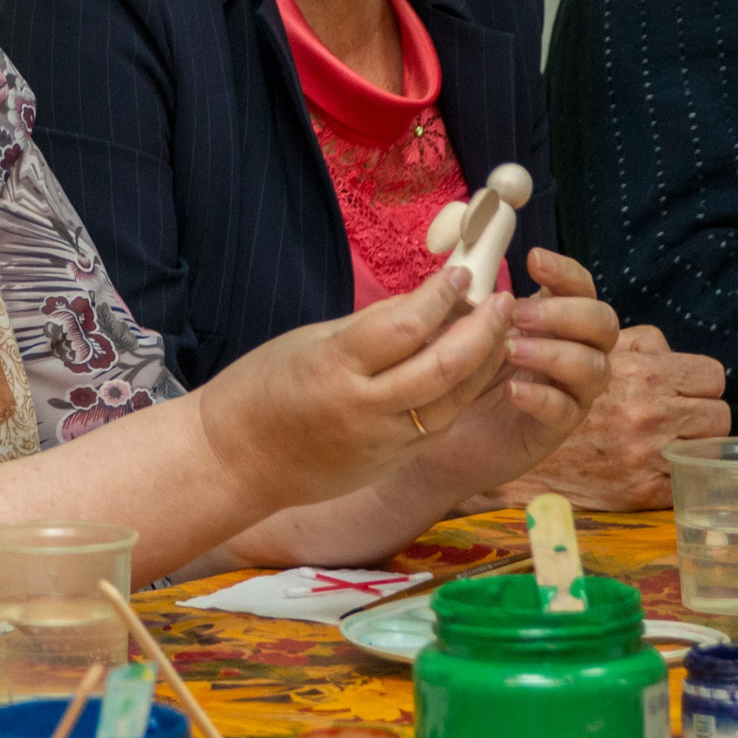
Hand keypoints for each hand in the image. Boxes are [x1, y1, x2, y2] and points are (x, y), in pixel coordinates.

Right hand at [200, 266, 509, 508]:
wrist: (236, 461)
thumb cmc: (260, 391)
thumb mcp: (307, 342)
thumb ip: (368, 327)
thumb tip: (423, 303)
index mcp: (333, 366)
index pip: (406, 325)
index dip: (441, 295)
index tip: (461, 274)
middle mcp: (363, 407)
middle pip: (444, 366)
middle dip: (482, 329)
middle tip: (501, 300)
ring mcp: (381, 441)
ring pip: (454, 399)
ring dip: (486, 363)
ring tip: (500, 332)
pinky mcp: (392, 463)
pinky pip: (440, 425)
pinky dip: (462, 394)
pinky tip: (474, 370)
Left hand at [408, 247, 619, 507]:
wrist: (435, 430)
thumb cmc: (454, 370)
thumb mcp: (459, 329)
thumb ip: (472, 302)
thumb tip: (465, 268)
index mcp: (554, 320)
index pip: (580, 288)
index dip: (565, 272)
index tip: (532, 259)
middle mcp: (573, 352)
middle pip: (603, 324)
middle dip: (564, 313)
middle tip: (517, 314)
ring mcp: (570, 391)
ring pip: (594, 368)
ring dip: (553, 353)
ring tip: (511, 351)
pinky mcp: (555, 429)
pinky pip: (567, 410)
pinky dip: (543, 397)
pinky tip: (513, 390)